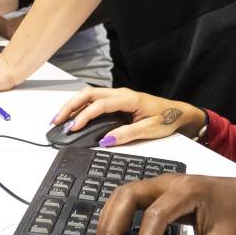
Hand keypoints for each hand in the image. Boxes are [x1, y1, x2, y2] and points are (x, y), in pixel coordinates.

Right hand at [52, 87, 204, 146]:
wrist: (179, 113)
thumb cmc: (167, 119)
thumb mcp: (150, 129)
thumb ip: (127, 134)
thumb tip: (105, 140)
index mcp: (129, 98)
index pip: (100, 104)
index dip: (84, 116)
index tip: (73, 128)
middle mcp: (121, 93)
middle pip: (89, 94)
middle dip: (70, 106)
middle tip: (56, 122)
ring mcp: (118, 95)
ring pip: (89, 95)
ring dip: (73, 105)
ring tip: (59, 120)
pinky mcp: (117, 101)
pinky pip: (94, 100)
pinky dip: (81, 107)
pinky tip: (73, 117)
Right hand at [95, 174, 235, 234]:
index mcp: (188, 192)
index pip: (154, 216)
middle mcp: (170, 182)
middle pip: (127, 196)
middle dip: (112, 228)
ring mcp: (162, 184)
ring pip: (123, 195)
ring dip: (109, 222)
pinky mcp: (158, 191)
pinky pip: (129, 199)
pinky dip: (115, 217)